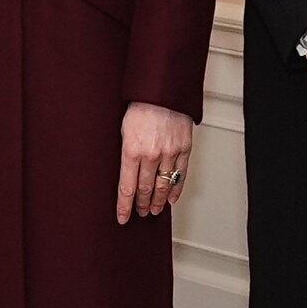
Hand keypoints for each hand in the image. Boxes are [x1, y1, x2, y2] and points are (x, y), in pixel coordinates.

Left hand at [117, 102, 192, 223]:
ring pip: (163, 185)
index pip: (127, 188)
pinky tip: (171, 198)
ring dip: (158, 201)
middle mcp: (150, 155)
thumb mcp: (123, 128)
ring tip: (154, 210)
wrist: (163, 88)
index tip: (122, 218)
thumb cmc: (140, 104)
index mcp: (131, 150)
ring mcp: (169, 152)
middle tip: (140, 213)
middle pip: (145, 189)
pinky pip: (181, 174)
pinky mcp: (184, 148)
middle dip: (141, 204)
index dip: (124, 206)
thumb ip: (126, 151)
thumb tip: (124, 172)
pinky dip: (176, 189)